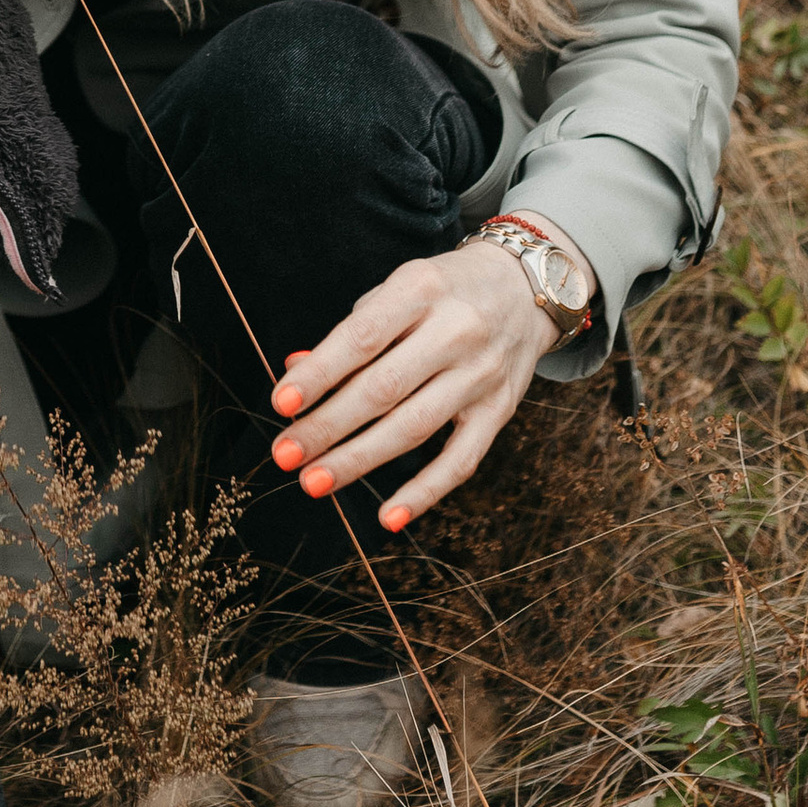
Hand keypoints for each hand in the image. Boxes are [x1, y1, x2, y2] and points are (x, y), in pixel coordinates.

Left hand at [264, 225, 593, 530]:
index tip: (281, 404)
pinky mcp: (500, 410)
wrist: (526, 289)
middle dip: (327, 426)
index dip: (320, 374)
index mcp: (422, 289)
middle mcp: (457, 330)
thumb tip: (295, 371)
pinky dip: (425, 492)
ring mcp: (482, 374)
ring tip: (314, 482)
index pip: (363, 336)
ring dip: (359, 460)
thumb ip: (351, 332)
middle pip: (384, 388)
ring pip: (415, 427)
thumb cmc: (444, 290)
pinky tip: (388, 517)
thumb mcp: (397, 290)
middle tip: (285, 455)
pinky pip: (461, 460)